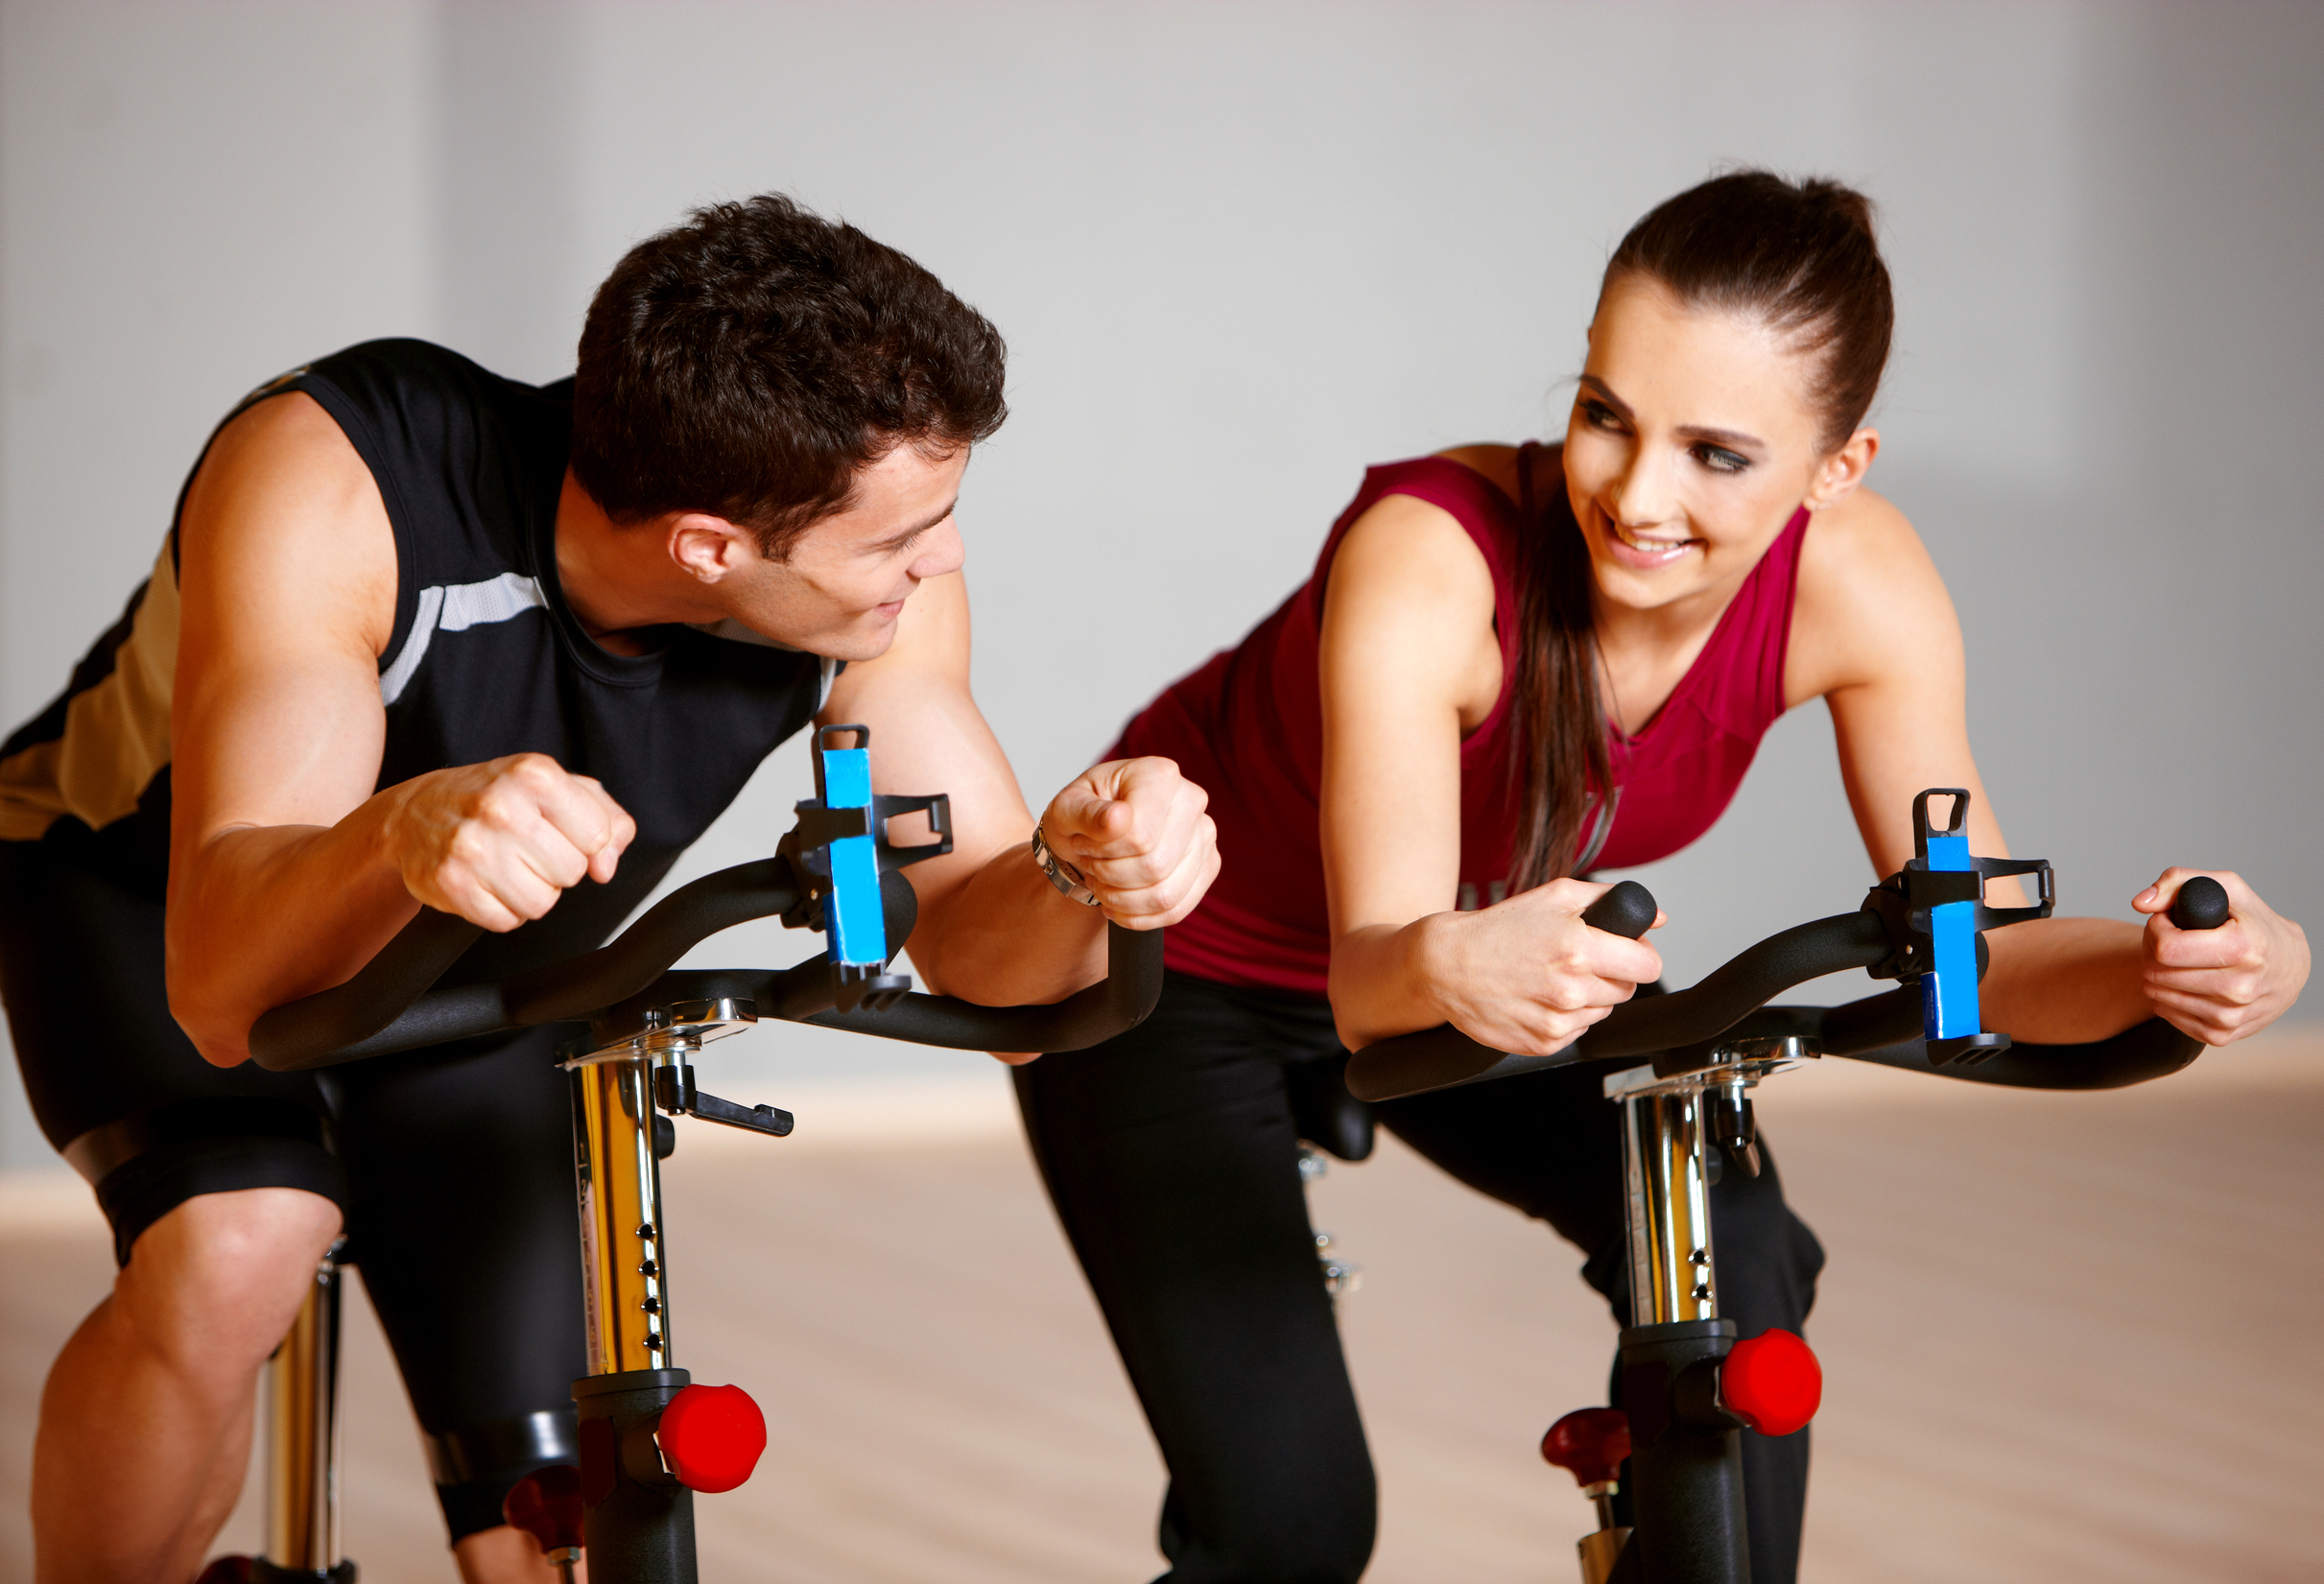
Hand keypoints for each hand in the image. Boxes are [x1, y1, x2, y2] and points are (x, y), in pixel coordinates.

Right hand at [382, 753, 636, 930]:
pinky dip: (501, 909)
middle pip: (572, 872)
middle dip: (556, 867)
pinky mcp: (450, 882)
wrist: (415, 812)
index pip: (598, 836)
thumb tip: (607, 866)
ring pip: (542, 903)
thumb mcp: (558, 788)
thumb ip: (607, 820)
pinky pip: (506, 921)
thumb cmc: (497, 798)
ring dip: (530, 892)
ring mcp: (472, 846)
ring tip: (506, 864)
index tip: (560, 831)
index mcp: (535, 775)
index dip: (585, 842)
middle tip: (526, 848)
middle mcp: (502, 807)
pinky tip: (485, 881)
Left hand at [1038, 757, 1218, 928]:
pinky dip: (1140, 917)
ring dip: (1123, 900)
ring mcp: (1204, 834)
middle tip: (1090, 865)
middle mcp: (1191, 800)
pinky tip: (1118, 905)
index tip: (1084, 843)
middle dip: (1111, 877)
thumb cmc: (1082, 816)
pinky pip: (1177, 908)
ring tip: (1102, 884)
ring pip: (1166, 894)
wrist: (1095, 835)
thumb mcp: (1067, 808)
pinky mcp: (1207, 865)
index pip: (1140, 835)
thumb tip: (1118, 819)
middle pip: (1155, 867)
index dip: (1105, 852)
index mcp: (1158, 775)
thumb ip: (1087, 813)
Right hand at [1428, 878, 1665, 1056]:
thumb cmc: (1498, 929)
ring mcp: (1558, 1021)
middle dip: (1611, 974)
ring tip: (1552, 978)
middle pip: (1627, 990)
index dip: (1641, 955)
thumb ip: (1610, 900)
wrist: (1445, 965)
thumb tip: (1657, 916)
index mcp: (1579, 948)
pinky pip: (1577, 1031)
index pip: (1647, 966)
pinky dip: (1566, 1016)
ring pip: (1603, 1011)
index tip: (1628, 951)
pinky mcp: (1544, 1043)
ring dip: (1588, 996)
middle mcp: (1572, 989)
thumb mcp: (1554, 896)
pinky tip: (1539, 997)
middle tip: (1579, 960)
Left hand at [2133, 868, 2309, 1044]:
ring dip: (2156, 973)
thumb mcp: (2227, 888)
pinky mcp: (2222, 1035)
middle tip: (2171, 940)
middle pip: (2157, 972)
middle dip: (2153, 950)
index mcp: (2243, 948)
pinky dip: (2166, 995)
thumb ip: (2177, 882)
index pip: (2166, 948)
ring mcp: (2231, 1015)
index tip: (2168, 921)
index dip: (2157, 929)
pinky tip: (2184, 981)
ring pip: (2158, 994)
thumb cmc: (2253, 922)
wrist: (2290, 966)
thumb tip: (2139, 903)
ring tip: (2178, 959)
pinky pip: (2166, 1014)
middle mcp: (2240, 986)